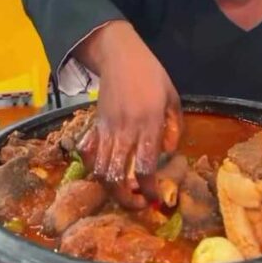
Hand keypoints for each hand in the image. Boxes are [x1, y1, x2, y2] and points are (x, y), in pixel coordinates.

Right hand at [75, 22, 182, 207]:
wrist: (120, 57)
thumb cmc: (152, 76)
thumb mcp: (173, 98)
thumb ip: (174, 127)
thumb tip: (168, 152)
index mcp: (148, 125)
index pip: (144, 166)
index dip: (149, 189)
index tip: (156, 200)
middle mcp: (125, 131)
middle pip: (116, 176)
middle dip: (126, 198)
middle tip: (138, 204)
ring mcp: (106, 130)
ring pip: (99, 169)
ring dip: (110, 189)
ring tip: (125, 194)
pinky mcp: (94, 125)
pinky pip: (87, 152)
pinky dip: (93, 167)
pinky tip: (105, 173)